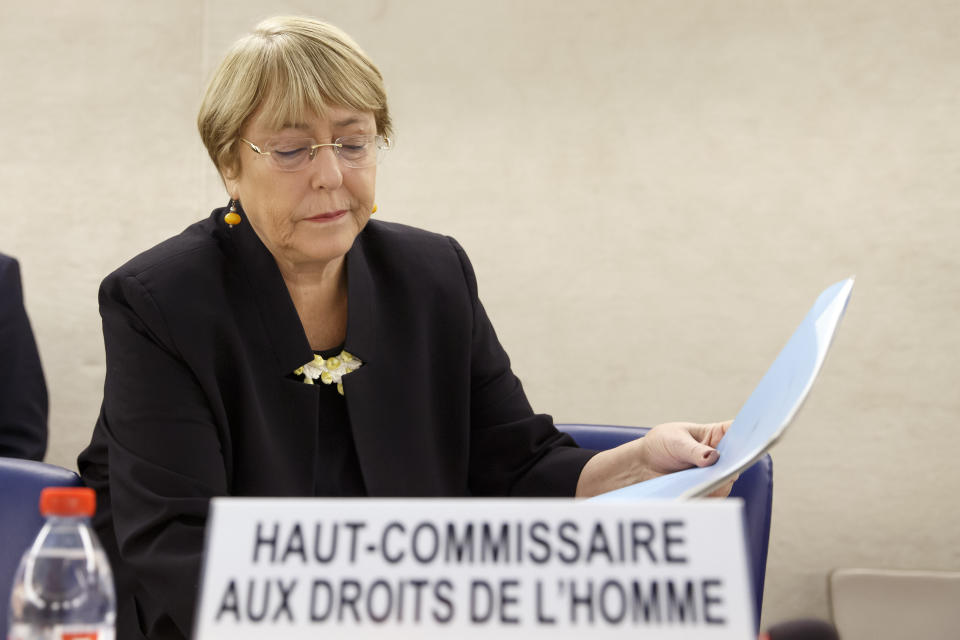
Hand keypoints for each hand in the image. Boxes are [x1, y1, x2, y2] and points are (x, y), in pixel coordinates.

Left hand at [575, 420, 735, 497]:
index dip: (749, 434)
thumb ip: (693, 450)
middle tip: (728, 467)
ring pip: (727, 481)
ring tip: (707, 482)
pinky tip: (698, 494)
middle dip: (735, 463)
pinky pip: (714, 496)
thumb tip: (713, 457)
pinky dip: (708, 496)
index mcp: (716, 435)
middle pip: (738, 460)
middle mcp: (721, 455)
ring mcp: (714, 474)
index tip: (752, 440)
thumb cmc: (661, 445)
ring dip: (719, 482)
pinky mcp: (707, 491)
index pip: (739, 431)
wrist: (643, 465)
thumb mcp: (675, 441)